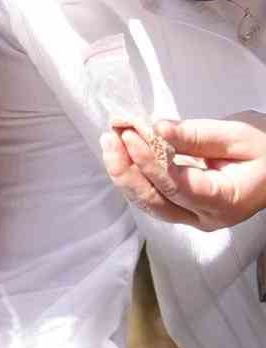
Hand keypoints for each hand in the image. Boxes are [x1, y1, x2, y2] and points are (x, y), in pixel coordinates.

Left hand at [101, 111, 265, 230]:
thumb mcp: (238, 135)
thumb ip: (197, 135)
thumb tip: (157, 129)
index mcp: (226, 201)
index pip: (178, 186)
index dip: (150, 162)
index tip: (130, 135)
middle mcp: (206, 217)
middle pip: (156, 201)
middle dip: (127, 169)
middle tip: (111, 136)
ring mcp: (193, 218)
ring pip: (148, 203)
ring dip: (125, 173)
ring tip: (110, 142)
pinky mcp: (183, 210)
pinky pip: (152, 198)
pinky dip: (134, 177)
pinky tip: (121, 155)